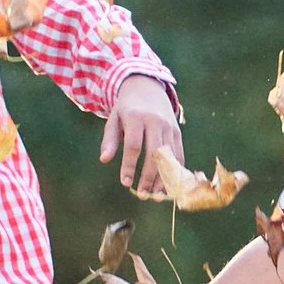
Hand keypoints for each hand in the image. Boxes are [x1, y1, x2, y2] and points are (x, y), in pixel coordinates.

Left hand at [102, 75, 181, 199]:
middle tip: (142, 195)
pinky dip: (175, 171)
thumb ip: (110, 139)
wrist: (147, 86)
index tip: (125, 183)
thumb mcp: (114, 118)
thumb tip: (104, 160)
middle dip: (149, 177)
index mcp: (137, 117)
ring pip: (169, 156)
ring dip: (163, 178)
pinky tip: (168, 185)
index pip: (134, 145)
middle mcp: (155, 122)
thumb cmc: (126, 107)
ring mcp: (169, 127)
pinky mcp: (177, 132)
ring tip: (156, 196)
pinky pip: (178, 154)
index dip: (130, 166)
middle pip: (154, 154)